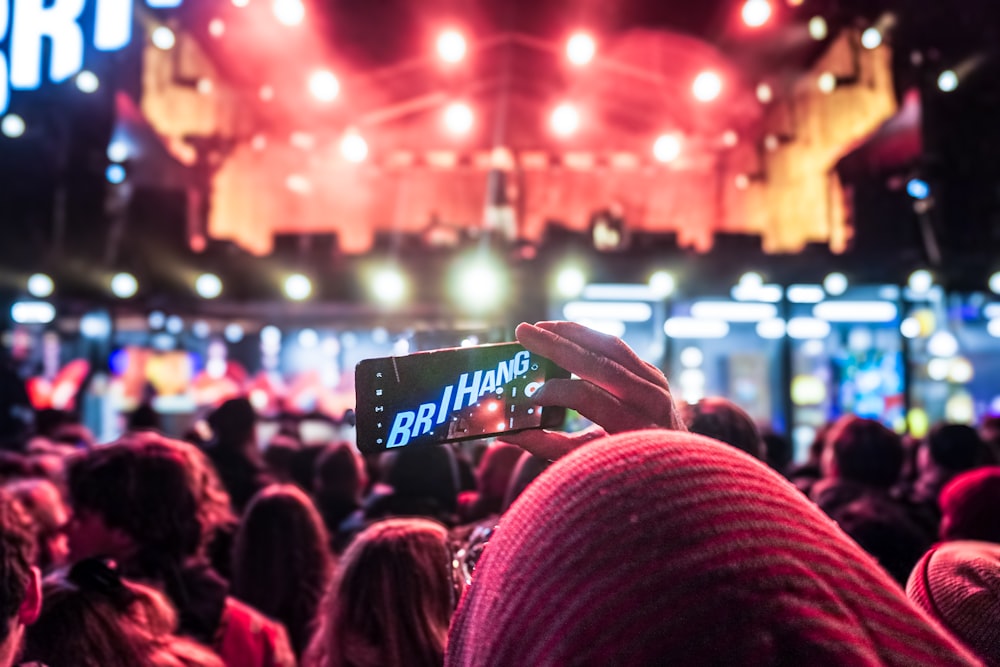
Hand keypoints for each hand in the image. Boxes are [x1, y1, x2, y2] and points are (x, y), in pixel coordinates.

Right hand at [503, 321, 684, 459]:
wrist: (677, 471)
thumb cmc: (625, 471)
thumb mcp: (588, 464)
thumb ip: (549, 447)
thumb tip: (510, 434)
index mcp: (635, 427)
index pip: (589, 397)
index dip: (556, 391)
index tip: (531, 394)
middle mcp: (651, 401)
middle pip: (599, 362)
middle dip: (556, 345)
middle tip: (524, 332)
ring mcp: (656, 383)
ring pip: (610, 345)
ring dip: (572, 332)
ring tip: (541, 328)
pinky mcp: (653, 373)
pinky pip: (618, 348)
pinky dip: (590, 338)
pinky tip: (565, 335)